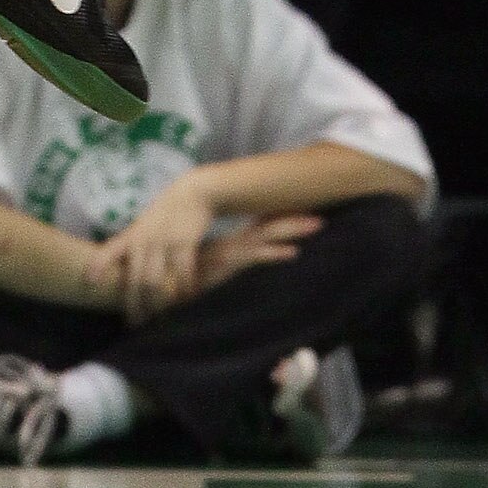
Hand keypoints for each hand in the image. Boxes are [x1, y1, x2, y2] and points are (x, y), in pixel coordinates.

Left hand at [100, 170, 218, 323]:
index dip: (99, 265)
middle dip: (133, 304)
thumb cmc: (165, 214)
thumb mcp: (143, 226)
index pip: (110, 250)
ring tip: (158, 319)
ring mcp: (164, 241)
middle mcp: (145, 239)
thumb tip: (121, 272)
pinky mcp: (184, 243)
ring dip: (156, 304)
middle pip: (135, 280)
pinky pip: (181, 275)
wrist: (193, 194)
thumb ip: (133, 246)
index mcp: (132, 235)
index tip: (89, 281)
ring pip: (155, 282)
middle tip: (134, 323)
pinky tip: (185, 300)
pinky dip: (184, 291)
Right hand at [197, 213, 321, 291]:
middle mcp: (236, 242)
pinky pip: (257, 257)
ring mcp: (233, 251)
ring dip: (294, 229)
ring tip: (317, 223)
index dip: (284, 216)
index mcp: (234, 243)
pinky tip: (293, 253)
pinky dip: (275, 254)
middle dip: (296, 217)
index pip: (264, 225)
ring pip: (269, 235)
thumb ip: (226, 266)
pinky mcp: (228, 264)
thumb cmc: (187, 277)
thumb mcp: (212, 270)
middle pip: (271, 224)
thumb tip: (239, 264)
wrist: (165, 280)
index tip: (305, 207)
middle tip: (321, 212)